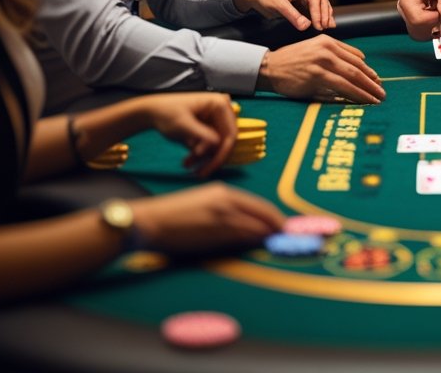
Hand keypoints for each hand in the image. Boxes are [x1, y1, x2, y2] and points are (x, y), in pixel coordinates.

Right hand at [130, 183, 284, 253]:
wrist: (148, 221)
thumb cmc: (172, 216)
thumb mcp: (203, 205)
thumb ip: (226, 213)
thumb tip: (247, 228)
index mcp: (224, 193)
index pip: (260, 206)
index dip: (275, 218)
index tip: (286, 227)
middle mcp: (227, 200)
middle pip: (264, 214)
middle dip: (279, 228)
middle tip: (292, 239)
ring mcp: (222, 215)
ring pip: (255, 227)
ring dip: (269, 238)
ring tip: (281, 246)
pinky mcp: (214, 231)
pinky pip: (241, 237)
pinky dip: (254, 242)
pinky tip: (260, 247)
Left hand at [140, 93, 236, 177]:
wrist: (151, 112)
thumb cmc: (166, 112)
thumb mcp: (183, 124)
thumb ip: (201, 133)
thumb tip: (218, 143)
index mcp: (219, 104)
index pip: (230, 132)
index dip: (224, 152)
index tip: (214, 166)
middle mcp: (221, 112)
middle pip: (225, 141)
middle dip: (212, 158)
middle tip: (201, 173)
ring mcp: (215, 121)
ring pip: (217, 146)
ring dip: (203, 159)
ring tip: (187, 165)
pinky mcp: (208, 129)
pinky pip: (209, 146)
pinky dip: (199, 155)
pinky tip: (187, 161)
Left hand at [232, 0, 334, 31]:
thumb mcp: (275, 4)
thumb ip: (291, 15)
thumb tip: (305, 26)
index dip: (318, 12)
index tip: (318, 25)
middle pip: (321, 0)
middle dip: (324, 14)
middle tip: (324, 28)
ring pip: (320, 3)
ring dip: (324, 15)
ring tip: (327, 27)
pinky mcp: (302, 0)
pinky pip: (314, 7)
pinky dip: (319, 15)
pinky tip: (322, 24)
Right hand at [259, 35, 384, 103]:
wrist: (269, 67)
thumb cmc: (292, 61)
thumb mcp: (314, 50)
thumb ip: (335, 55)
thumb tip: (360, 64)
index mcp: (328, 41)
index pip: (355, 57)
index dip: (368, 70)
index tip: (377, 80)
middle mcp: (327, 49)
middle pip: (357, 68)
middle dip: (372, 81)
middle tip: (382, 91)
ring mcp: (322, 62)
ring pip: (352, 77)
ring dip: (368, 90)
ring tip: (377, 98)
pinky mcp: (317, 75)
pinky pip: (342, 86)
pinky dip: (356, 94)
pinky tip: (363, 100)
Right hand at [396, 0, 440, 41]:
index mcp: (408, 0)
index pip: (420, 21)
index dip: (435, 19)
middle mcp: (404, 10)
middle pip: (418, 31)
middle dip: (435, 27)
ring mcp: (407, 13)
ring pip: (420, 33)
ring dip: (434, 27)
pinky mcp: (413, 15)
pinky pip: (422, 28)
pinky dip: (432, 25)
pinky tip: (438, 12)